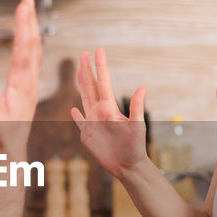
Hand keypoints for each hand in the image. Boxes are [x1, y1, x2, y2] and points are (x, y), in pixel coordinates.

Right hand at [0, 0, 42, 158]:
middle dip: (29, 22)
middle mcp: (29, 86)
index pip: (24, 49)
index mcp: (21, 87)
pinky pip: (29, 65)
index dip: (24, 25)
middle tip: (28, 1)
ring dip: (30, 32)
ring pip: (33, 55)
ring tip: (28, 16)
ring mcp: (28, 90)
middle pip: (32, 47)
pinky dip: (28, 48)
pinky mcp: (25, 95)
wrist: (7, 160)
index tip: (24, 5)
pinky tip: (26, 46)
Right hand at [69, 48, 147, 178]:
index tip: (98, 50)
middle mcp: (100, 112)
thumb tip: (143, 87)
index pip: (103, 82)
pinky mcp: (87, 134)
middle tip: (83, 54)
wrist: (128, 166)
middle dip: (87, 70)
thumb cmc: (135, 147)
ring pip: (84, 98)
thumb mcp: (137, 126)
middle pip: (91, 86)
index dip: (100, 66)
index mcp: (110, 108)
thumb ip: (136, 107)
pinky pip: (80, 122)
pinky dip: (76, 116)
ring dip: (81, 84)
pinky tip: (73, 109)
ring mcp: (93, 122)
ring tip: (79, 71)